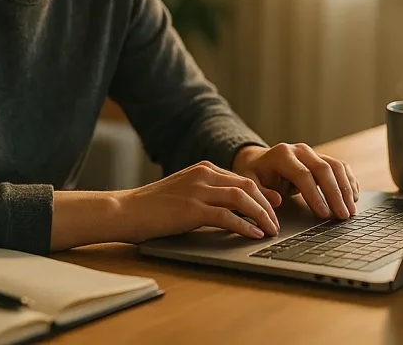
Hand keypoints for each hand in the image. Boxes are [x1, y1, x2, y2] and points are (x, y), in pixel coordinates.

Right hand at [113, 161, 280, 242]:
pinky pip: (227, 216)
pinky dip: (244, 226)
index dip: (263, 192)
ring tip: (270, 229)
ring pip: (242, 198)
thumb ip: (206, 193)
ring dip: (261, 214)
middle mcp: (204, 175)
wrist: (125, 210)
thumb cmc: (152, 206)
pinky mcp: (192, 209)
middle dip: (267, 204)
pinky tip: (253, 234)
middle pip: (248, 185)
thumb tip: (229, 208)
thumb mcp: (183, 192)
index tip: (275, 204)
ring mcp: (198, 190)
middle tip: (277, 222)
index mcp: (203, 169)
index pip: (242, 178)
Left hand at [231, 143, 359, 219]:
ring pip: (336, 167)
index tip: (323, 214)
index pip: (303, 175)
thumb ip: (260, 192)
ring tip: (351, 210)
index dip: (314, 195)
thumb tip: (276, 200)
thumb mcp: (250, 182)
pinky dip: (349, 181)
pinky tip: (354, 197)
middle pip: (324, 169)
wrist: (260, 161)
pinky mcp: (322, 157)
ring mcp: (313, 152)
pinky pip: (341, 167)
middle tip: (343, 215)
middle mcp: (300, 150)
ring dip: (346, 189)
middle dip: (335, 194)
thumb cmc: (256, 174)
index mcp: (281, 155)